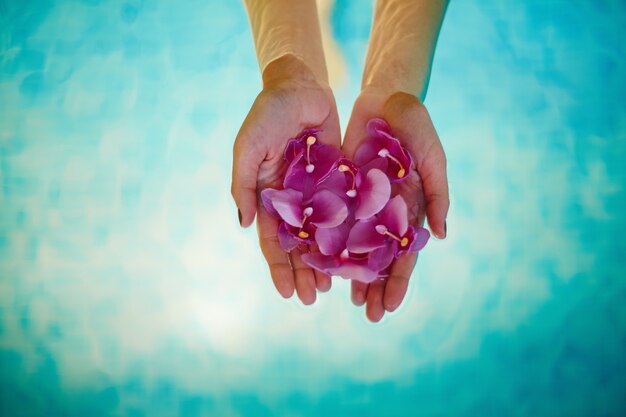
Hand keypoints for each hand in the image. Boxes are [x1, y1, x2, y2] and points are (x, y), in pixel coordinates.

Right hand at [231, 55, 340, 304]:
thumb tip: (245, 225)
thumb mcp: (247, 148)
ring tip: (333, 288)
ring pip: (323, 235)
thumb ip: (244, 185)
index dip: (278, 267)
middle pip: (298, 244)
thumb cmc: (267, 114)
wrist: (300, 85)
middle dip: (302, 272)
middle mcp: (293, 200)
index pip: (272, 240)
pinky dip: (347, 234)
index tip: (286, 293)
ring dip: (325, 261)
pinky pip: (344, 211)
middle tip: (311, 300)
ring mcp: (317, 192)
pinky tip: (356, 254)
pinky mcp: (340, 180)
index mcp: (268, 196)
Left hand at [342, 89, 448, 321]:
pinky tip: (322, 264)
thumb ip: (437, 194)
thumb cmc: (415, 125)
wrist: (385, 97)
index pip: (405, 254)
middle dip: (375, 286)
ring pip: (356, 245)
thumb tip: (443, 236)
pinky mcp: (342, 190)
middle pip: (380, 257)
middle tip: (368, 316)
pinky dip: (329, 243)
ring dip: (352, 273)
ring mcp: (364, 203)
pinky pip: (334, 221)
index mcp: (410, 208)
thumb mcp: (432, 157)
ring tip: (346, 300)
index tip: (390, 308)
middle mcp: (387, 211)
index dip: (399, 282)